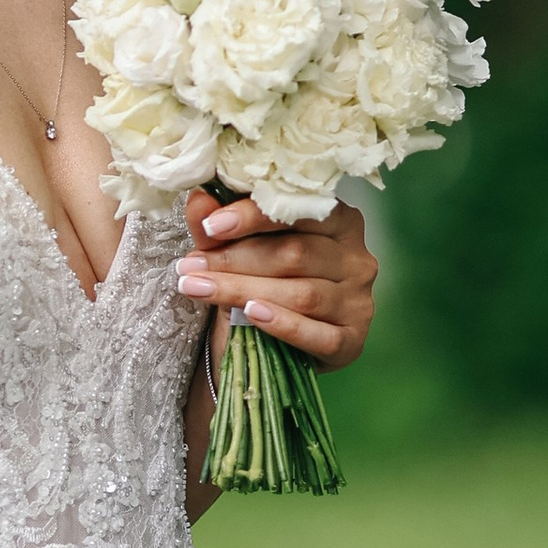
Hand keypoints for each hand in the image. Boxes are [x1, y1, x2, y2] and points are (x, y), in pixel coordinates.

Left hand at [178, 193, 377, 369]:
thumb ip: (220, 226)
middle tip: (189, 265)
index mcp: (340, 221)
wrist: (275, 347)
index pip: (300, 210)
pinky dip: (284, 324)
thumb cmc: (264, 283)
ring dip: (243, 290)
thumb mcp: (239, 250)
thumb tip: (198, 200)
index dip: (253, 216)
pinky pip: (319, 335)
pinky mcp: (352, 341)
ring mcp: (358, 302)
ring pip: (302, 294)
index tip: (211, 226)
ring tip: (198, 289)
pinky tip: (252, 315)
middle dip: (236, 259)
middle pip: (296, 254)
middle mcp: (356, 258)